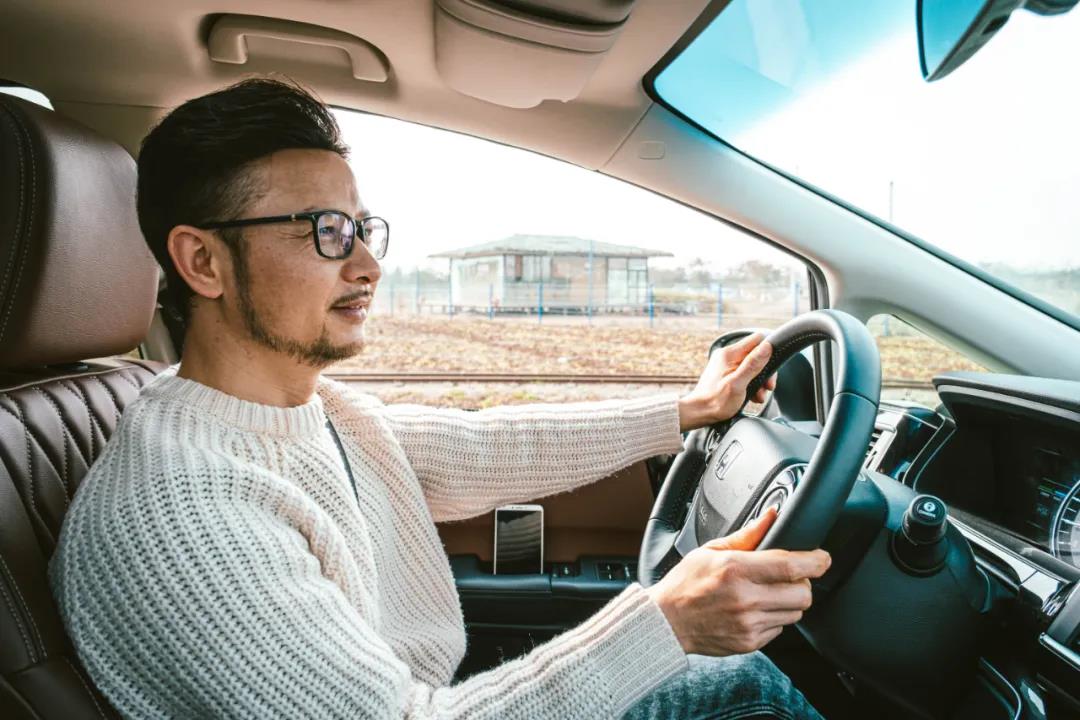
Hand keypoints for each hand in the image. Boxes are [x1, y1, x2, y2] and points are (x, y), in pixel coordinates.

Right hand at [645, 508, 830, 655]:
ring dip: (790, 601)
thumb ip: (747, 535)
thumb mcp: (711, 550)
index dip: (815, 561)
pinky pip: (781, 629)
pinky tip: (755, 609)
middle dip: (803, 582)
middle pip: (802, 593)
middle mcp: (745, 599)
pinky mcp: (749, 642)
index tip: (823, 558)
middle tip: (790, 576)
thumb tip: (771, 516)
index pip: (790, 566)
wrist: (666, 621)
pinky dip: (775, 618)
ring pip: (796, 613)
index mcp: (735, 570)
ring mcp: (748, 624)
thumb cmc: (685, 583)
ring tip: (768, 593)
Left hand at [677, 333, 776, 430]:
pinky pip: (745, 374)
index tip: (770, 368)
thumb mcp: (738, 384)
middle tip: (767, 387)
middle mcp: (727, 356)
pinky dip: (751, 385)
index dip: (768, 351)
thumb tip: (766, 347)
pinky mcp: (727, 374)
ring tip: (758, 396)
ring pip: (752, 366)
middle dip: (765, 371)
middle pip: (756, 355)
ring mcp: (727, 365)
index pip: (756, 340)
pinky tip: (752, 396)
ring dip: (759, 381)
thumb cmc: (715, 401)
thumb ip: (752, 364)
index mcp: (729, 354)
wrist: (699, 412)